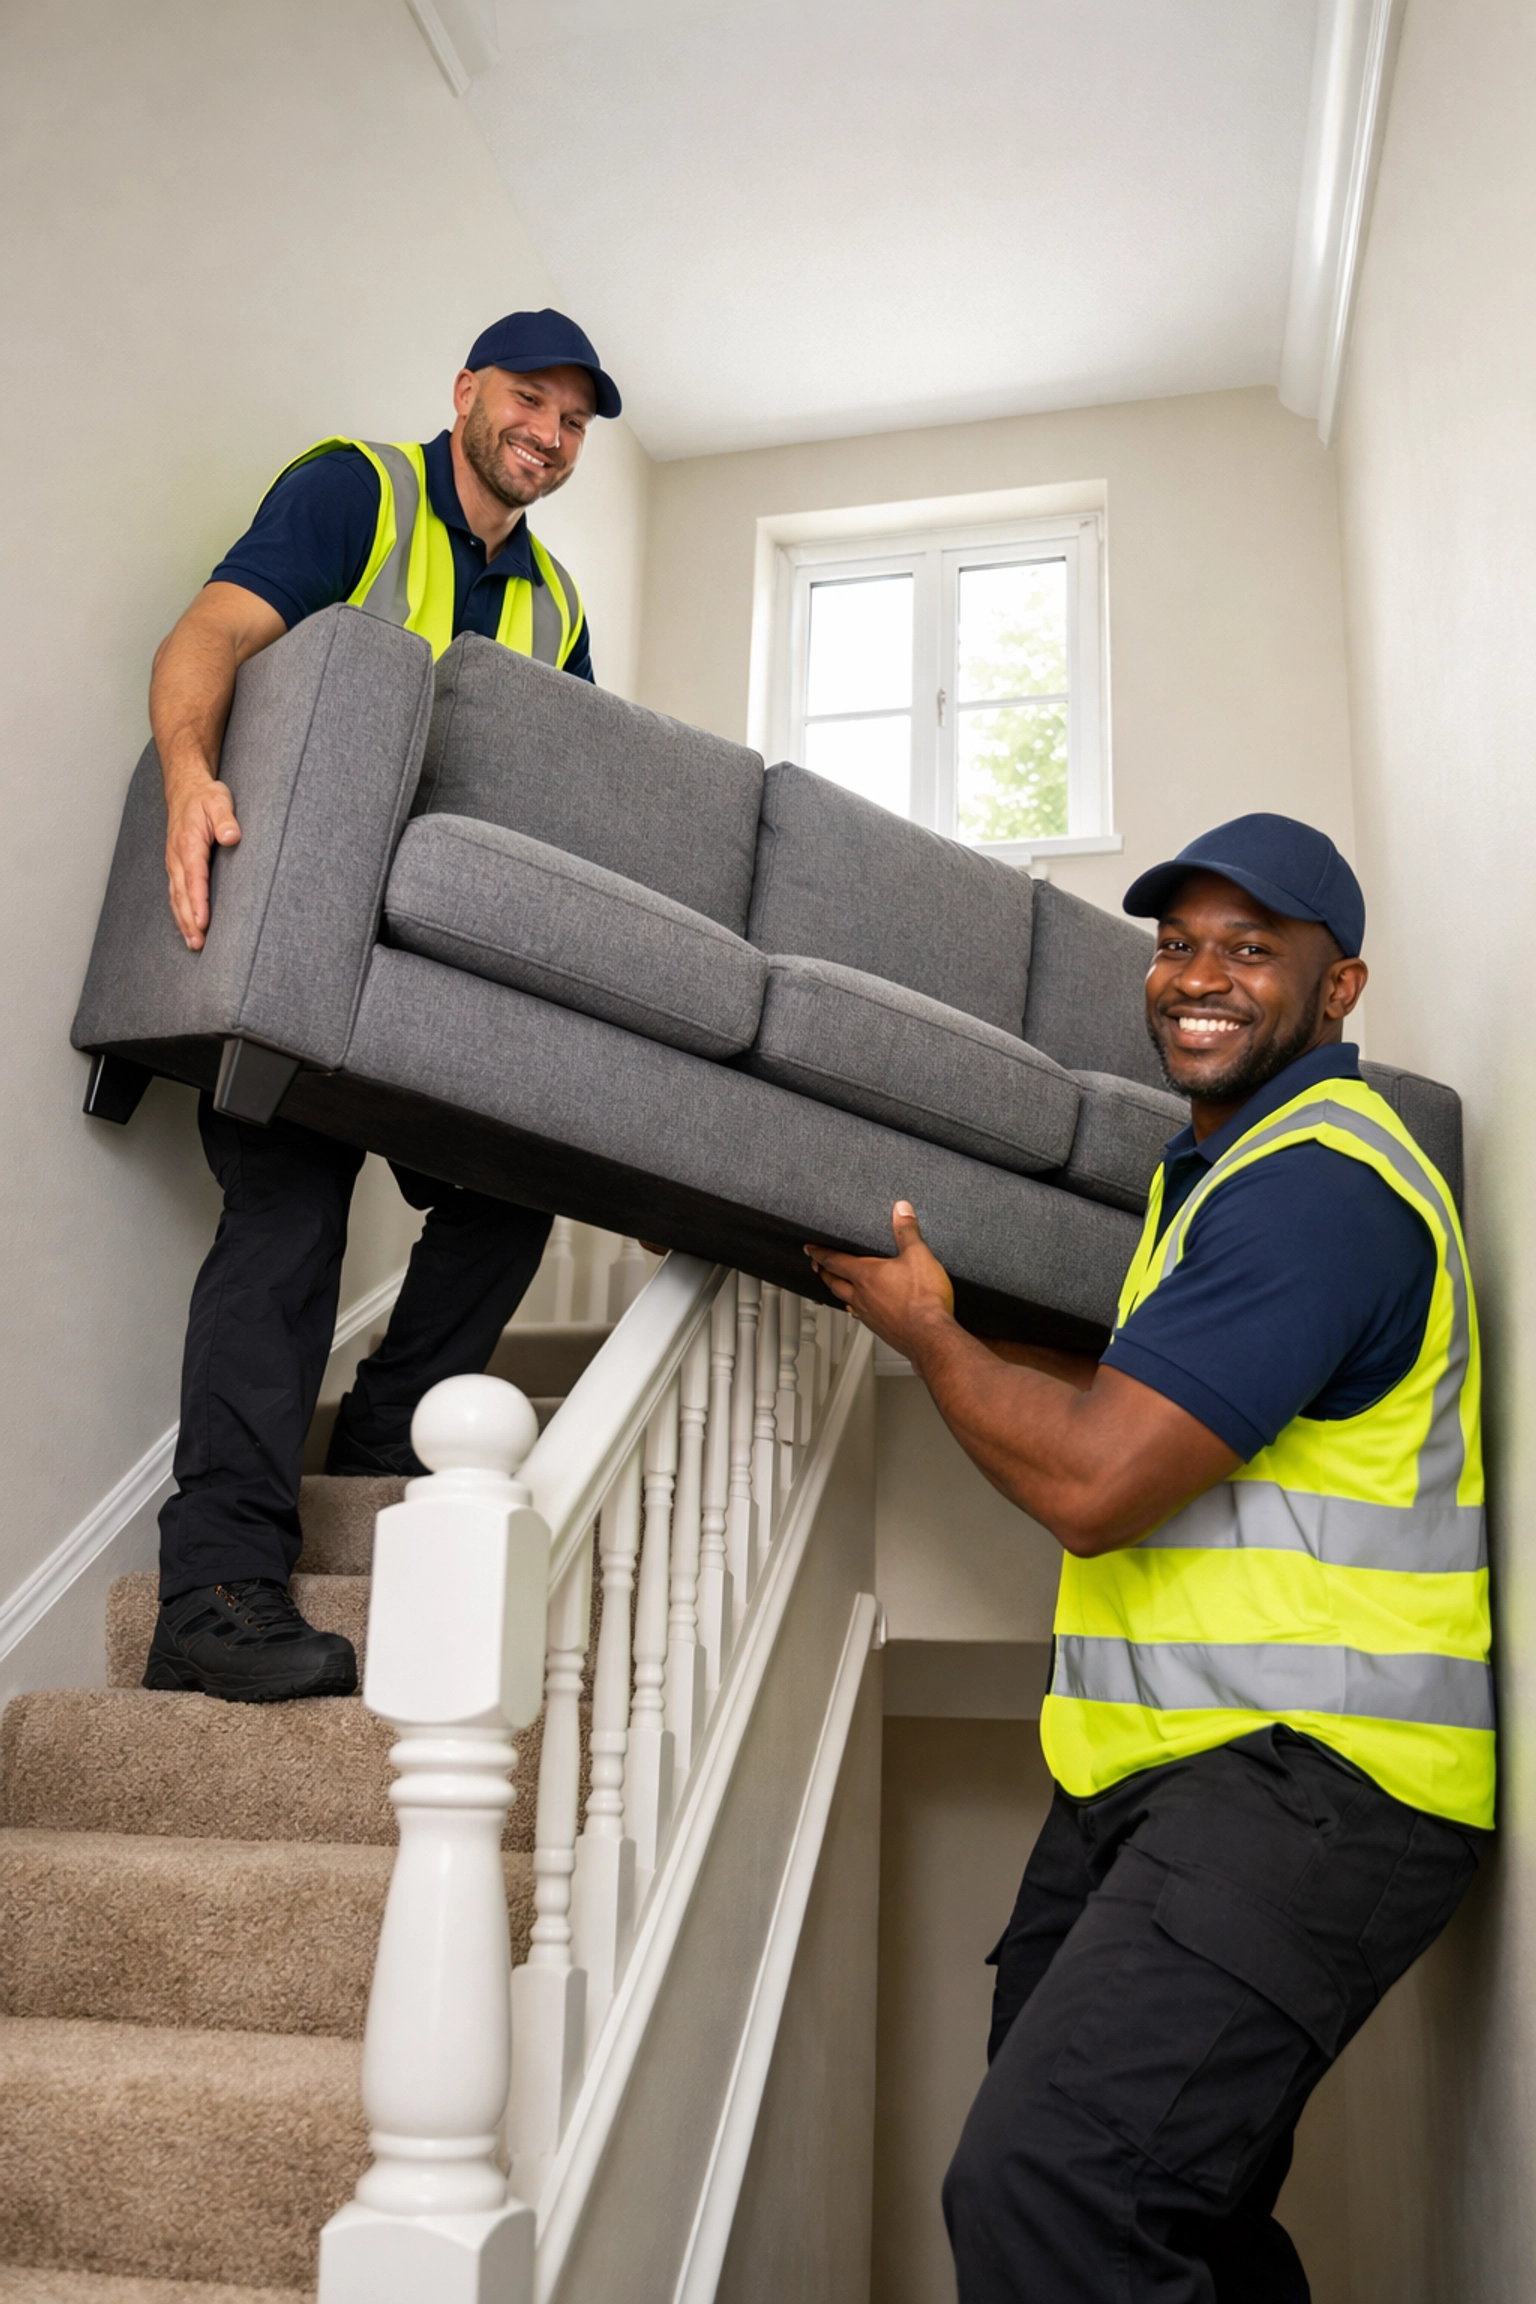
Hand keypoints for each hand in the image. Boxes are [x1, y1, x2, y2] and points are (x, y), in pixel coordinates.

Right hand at [165, 774, 240, 950]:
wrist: (185, 787)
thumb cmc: (205, 796)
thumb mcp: (219, 801)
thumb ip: (226, 819)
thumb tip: (231, 837)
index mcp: (188, 843)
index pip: (194, 878)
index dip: (198, 902)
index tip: (203, 922)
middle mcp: (177, 856)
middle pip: (182, 894)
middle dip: (189, 920)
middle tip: (198, 943)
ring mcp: (174, 862)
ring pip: (176, 896)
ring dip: (183, 920)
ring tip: (193, 943)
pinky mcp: (175, 865)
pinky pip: (175, 892)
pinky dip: (179, 911)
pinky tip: (187, 926)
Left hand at [804, 1202, 954, 1354]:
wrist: (931, 1336)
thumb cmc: (924, 1299)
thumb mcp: (919, 1255)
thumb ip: (907, 1231)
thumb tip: (901, 1210)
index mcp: (866, 1275)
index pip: (834, 1261)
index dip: (820, 1253)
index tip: (810, 1249)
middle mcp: (862, 1296)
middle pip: (834, 1282)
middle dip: (824, 1272)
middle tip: (818, 1266)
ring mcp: (869, 1315)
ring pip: (845, 1300)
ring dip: (837, 1291)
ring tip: (836, 1286)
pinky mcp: (880, 1329)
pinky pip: (860, 1316)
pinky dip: (855, 1309)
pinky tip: (862, 1310)